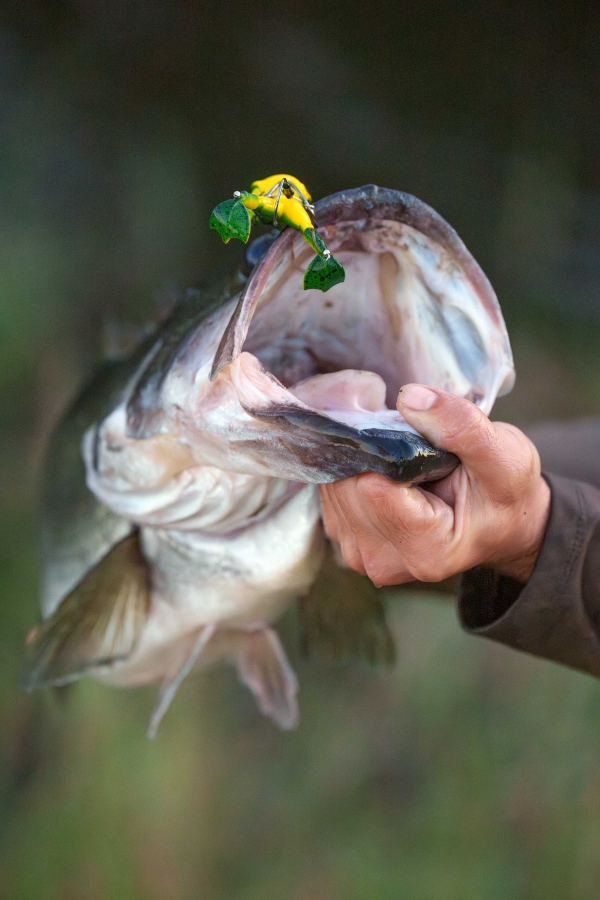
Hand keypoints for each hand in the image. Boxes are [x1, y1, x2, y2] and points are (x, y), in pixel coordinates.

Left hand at [319, 384, 550, 586]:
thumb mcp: (503, 454)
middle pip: (346, 486)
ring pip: (333, 486)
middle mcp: (385, 561)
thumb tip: (409, 397)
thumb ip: (462, 426)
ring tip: (400, 453)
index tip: (403, 425)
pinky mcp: (347, 539)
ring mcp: (361, 554)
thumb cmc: (504, 491)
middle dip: (368, 451)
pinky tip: (383, 465)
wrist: (500, 521)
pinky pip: (330, 491)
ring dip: (358, 458)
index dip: (380, 446)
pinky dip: (350, 469)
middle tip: (405, 437)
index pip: (371, 486)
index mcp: (426, 550)